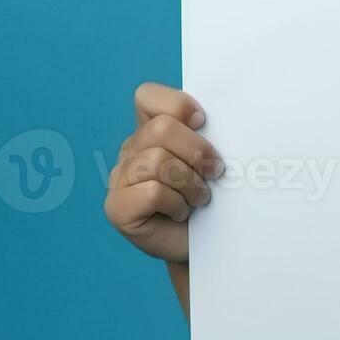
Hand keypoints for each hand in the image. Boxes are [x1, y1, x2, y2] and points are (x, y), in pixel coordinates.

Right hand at [104, 83, 221, 262]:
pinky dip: (176, 203)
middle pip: (161, 128)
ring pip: (157, 161)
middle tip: (214, 172)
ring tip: (199, 198)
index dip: (178, 104)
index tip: (204, 122)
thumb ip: (208, 134)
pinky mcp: (117, 208)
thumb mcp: (211, 159)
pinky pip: (151, 192)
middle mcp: (130, 150)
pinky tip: (181, 213)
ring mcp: (119, 179)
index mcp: (151, 130)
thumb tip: (223, 119)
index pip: (147, 96)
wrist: (207, 244)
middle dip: (197, 151)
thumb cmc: (210, 197)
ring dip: (190, 182)